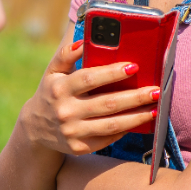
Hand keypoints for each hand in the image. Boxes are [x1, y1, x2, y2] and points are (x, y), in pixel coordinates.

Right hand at [17, 39, 157, 155]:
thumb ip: (66, 55)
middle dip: (134, 97)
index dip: (112, 73)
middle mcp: (65, 111)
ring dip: (136, 116)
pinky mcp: (79, 147)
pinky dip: (125, 130)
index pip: (89, 78)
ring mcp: (72, 131)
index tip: (134, 66)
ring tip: (155, 108)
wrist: (34, 129)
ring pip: (112, 124)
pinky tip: (139, 121)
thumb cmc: (50, 93)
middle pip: (107, 103)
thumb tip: (83, 42)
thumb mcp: (52, 72)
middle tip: (156, 90)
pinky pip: (107, 138)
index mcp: (60, 88)